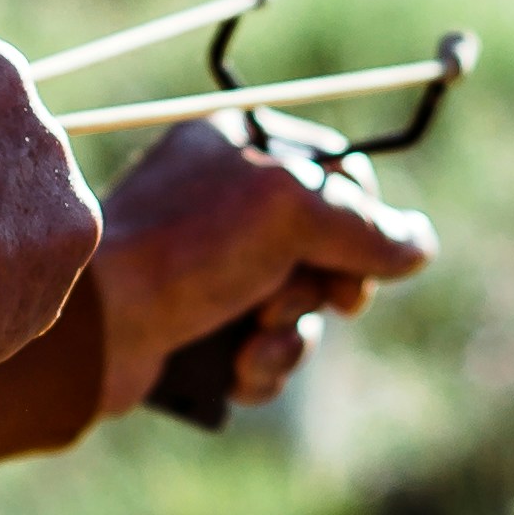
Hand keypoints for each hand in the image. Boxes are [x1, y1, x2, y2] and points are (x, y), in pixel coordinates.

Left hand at [84, 115, 439, 420]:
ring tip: (253, 346)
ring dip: (293, 337)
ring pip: (300, 307)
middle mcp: (224, 199)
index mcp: (239, 143)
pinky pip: (263, 347)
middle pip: (328, 247)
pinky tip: (235, 371)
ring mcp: (207, 264)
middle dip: (321, 289)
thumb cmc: (185, 248)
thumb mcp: (289, 210)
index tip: (366, 261)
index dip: (364, 221)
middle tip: (298, 301)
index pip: (339, 172)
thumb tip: (420, 245)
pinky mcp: (193, 324)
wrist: (93, 326)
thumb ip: (365, 225)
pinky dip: (261, 365)